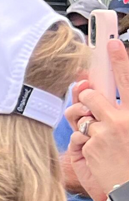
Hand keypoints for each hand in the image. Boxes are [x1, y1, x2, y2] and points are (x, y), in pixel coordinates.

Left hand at [71, 40, 128, 199]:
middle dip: (85, 98)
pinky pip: (77, 135)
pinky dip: (82, 143)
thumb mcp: (127, 130)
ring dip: (82, 121)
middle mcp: (124, 119)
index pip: (128, 82)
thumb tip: (88, 90)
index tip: (112, 44)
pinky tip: (96, 156)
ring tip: (98, 138)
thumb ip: (113, 111)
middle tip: (87, 100)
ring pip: (80, 114)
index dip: (120, 60)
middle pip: (92, 95)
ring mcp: (107, 131)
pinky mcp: (91, 145)